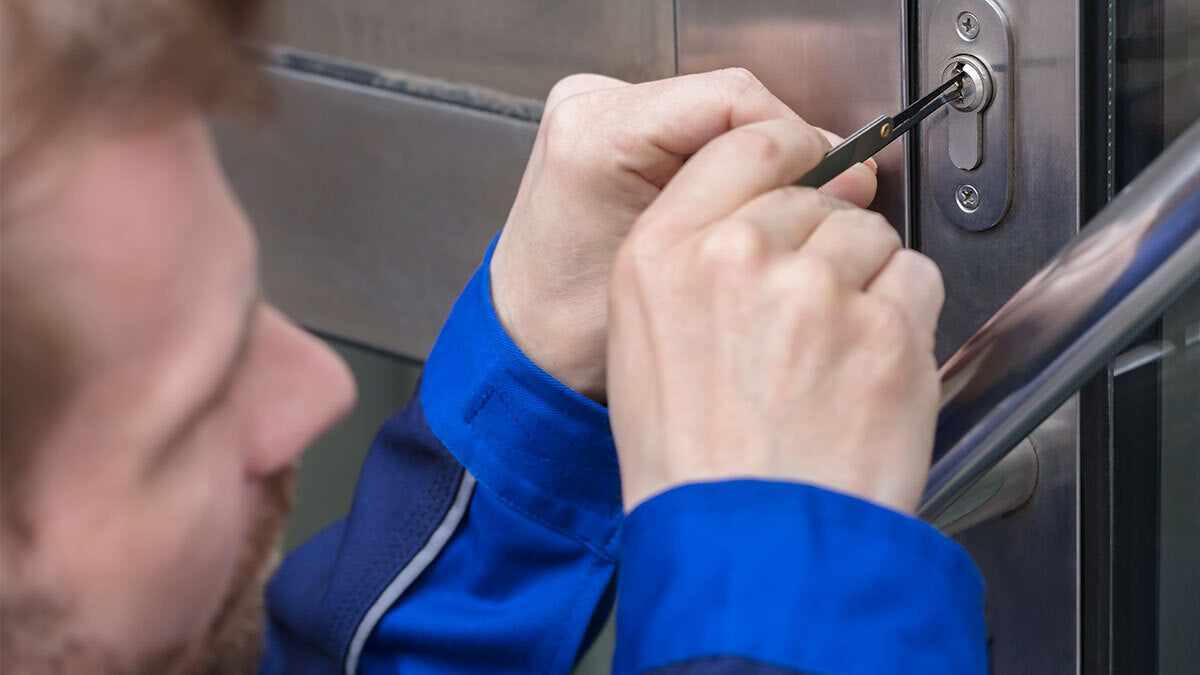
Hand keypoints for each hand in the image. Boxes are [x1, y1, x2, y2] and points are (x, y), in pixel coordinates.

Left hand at [490, 69, 877, 399]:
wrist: (528, 341)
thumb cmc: (578, 327)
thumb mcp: (678, 279)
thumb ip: (760, 222)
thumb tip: (847, 176)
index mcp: (597, 136)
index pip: (732, 100)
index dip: (797, 138)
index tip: (833, 178)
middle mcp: (592, 106)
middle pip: (729, 100)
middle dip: (785, 150)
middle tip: (826, 197)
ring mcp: (599, 108)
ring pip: (719, 110)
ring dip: (762, 156)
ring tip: (787, 208)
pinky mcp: (612, 123)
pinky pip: (697, 125)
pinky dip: (733, 159)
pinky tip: (748, 202)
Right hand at [607, 116, 943, 513]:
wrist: (745, 547)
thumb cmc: (691, 466)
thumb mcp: (641, 345)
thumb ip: (689, 263)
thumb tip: (752, 220)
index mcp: (662, 256)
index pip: (743, 146)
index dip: (785, 157)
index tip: (803, 170)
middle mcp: (737, 260)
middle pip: (815, 196)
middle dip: (821, 244)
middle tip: (807, 316)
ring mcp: (816, 292)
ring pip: (872, 236)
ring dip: (866, 281)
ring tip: (834, 354)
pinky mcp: (888, 333)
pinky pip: (917, 282)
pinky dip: (905, 319)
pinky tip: (866, 371)